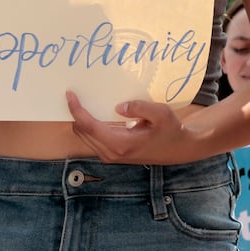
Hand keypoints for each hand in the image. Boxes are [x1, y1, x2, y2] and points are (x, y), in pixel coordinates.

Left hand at [65, 91, 195, 164]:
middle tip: (74, 94)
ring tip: (80, 102)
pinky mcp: (113, 154)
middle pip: (81, 132)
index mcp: (120, 143)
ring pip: (85, 136)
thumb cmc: (171, 131)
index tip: (70, 94)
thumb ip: (140, 108)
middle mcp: (111, 152)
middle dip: (75, 114)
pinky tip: (93, 114)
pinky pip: (92, 139)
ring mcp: (111, 155)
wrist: (179, 150)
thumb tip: (119, 107)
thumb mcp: (162, 114)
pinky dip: (88, 126)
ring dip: (80, 120)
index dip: (77, 110)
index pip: (89, 126)